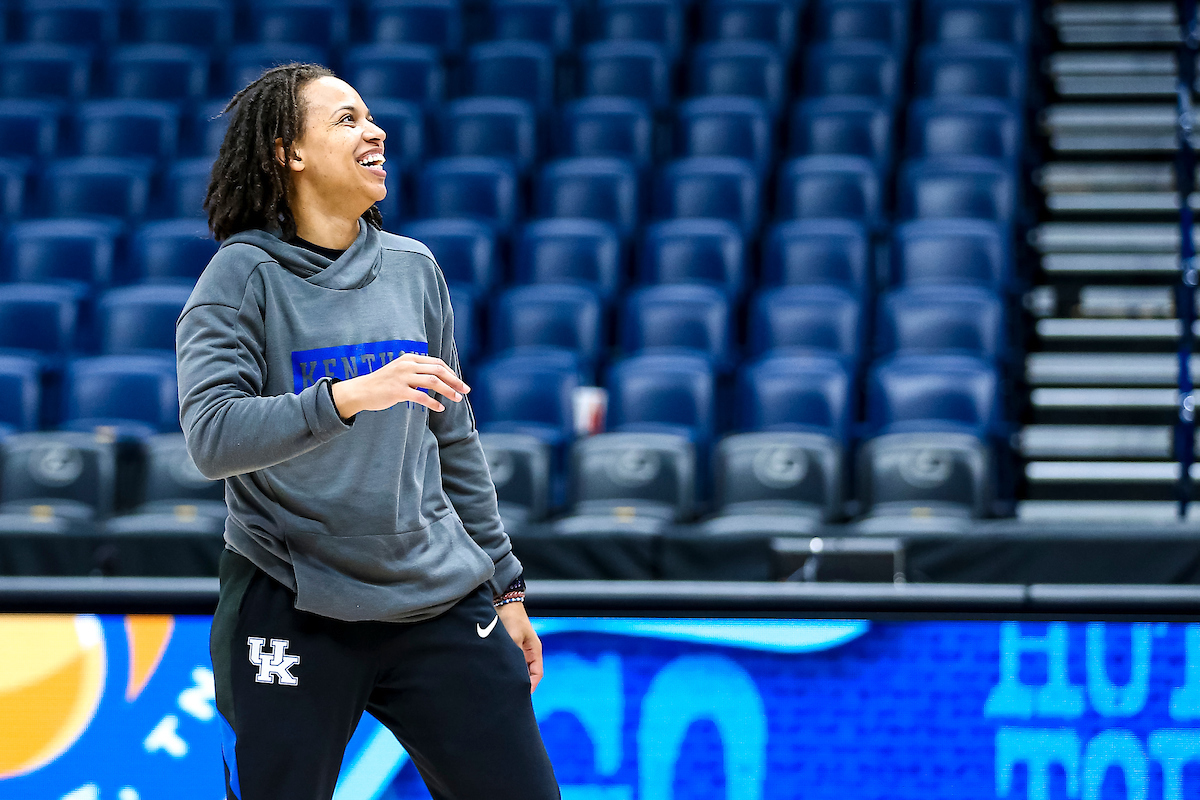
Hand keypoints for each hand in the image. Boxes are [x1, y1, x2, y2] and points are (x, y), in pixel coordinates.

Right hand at [330, 353, 468, 418]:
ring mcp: (402, 377)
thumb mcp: (401, 371)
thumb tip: (437, 379)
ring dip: (448, 391)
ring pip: (433, 382)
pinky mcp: (398, 390)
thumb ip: (417, 371)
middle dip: (455, 380)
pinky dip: (433, 403)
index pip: (437, 363)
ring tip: (457, 399)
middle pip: (438, 370)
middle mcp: (407, 365)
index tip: (460, 382)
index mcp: (410, 358)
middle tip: (466, 390)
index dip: (451, 373)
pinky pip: (421, 396)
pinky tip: (440, 408)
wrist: (362, 390)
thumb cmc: (383, 383)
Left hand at [497, 601, 542, 692]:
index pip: (537, 674)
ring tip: (501, 686)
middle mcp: (527, 652)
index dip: (530, 686)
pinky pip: (508, 662)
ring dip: (511, 676)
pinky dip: (504, 669)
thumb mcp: (513, 637)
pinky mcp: (507, 648)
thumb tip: (512, 673)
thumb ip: (514, 655)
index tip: (521, 696)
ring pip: (516, 668)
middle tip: (509, 694)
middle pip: (527, 673)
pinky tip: (495, 674)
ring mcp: (517, 650)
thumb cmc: (512, 617)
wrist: (502, 602)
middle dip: (520, 684)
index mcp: (534, 650)